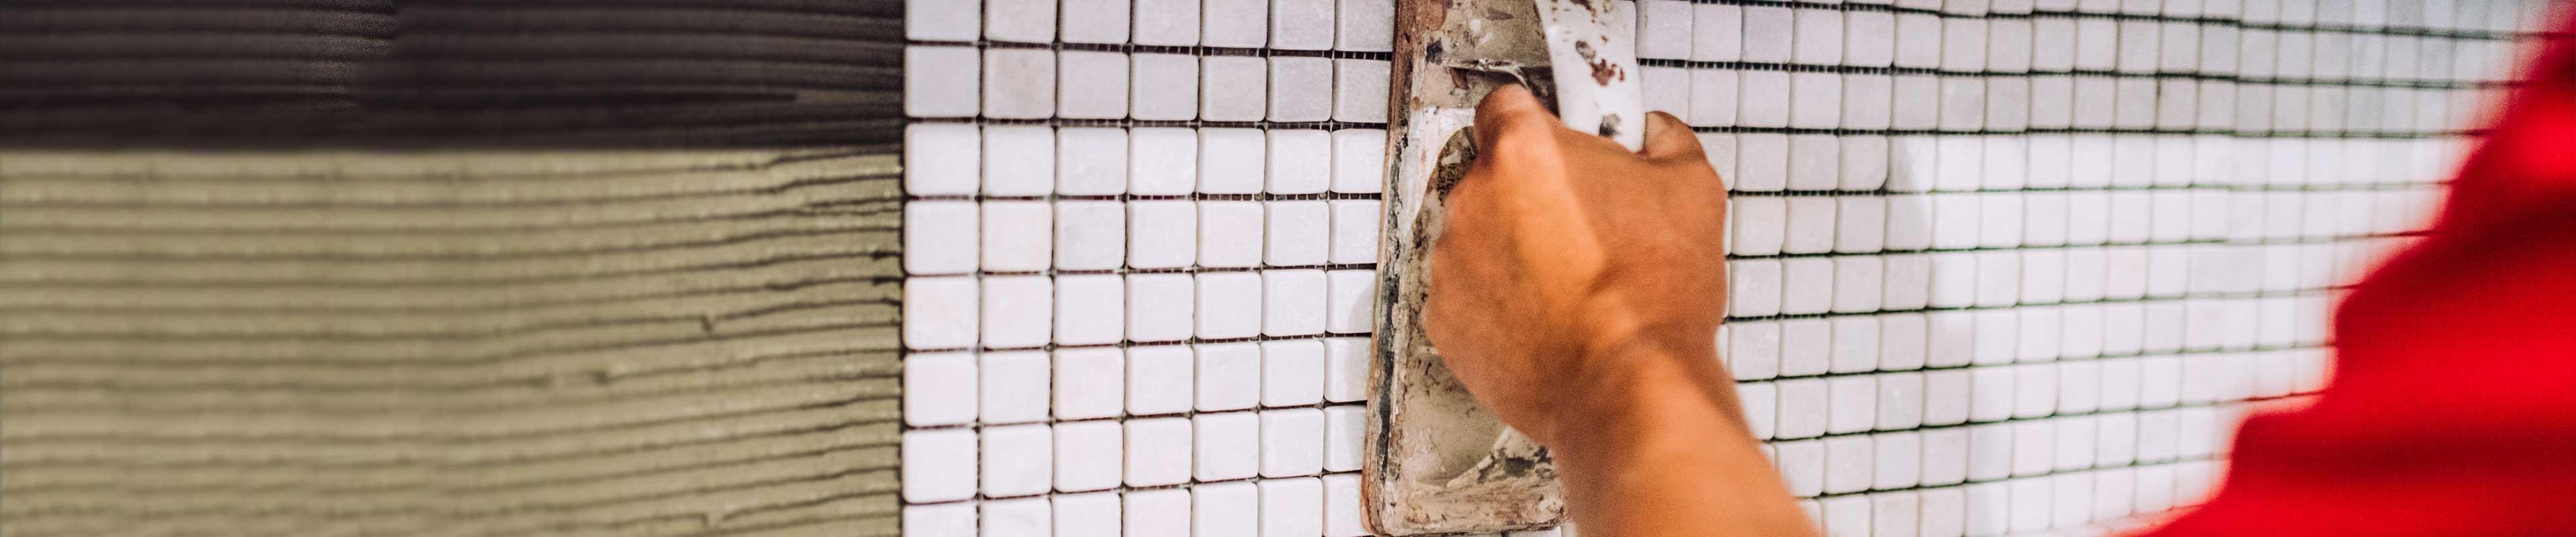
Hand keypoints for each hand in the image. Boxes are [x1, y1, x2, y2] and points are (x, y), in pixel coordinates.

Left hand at [1423, 85, 1733, 446]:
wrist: (1626, 386)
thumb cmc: (1654, 292)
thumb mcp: (1691, 189)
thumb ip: (1664, 140)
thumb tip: (1654, 132)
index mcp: (1522, 152)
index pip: (1505, 106)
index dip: (1538, 123)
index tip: (1559, 143)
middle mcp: (1470, 201)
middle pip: (1492, 177)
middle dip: (1531, 194)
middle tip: (1584, 226)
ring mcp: (1450, 264)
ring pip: (1478, 239)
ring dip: (1513, 251)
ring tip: (1571, 284)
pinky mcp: (1444, 322)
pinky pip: (1469, 297)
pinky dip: (1498, 306)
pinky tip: (1547, 320)